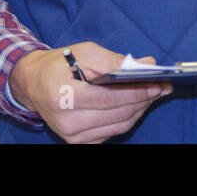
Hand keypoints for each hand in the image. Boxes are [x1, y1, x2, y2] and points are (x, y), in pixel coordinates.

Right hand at [10, 41, 171, 142]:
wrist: (34, 84)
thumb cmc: (60, 64)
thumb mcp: (84, 52)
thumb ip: (114, 60)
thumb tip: (146, 64)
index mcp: (64, 97)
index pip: (109, 99)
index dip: (136, 92)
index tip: (158, 84)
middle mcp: (67, 122)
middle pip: (117, 115)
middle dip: (144, 100)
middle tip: (162, 87)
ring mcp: (72, 136)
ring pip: (118, 126)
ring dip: (139, 110)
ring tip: (153, 94)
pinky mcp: (78, 142)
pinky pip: (111, 133)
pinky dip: (127, 119)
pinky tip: (136, 105)